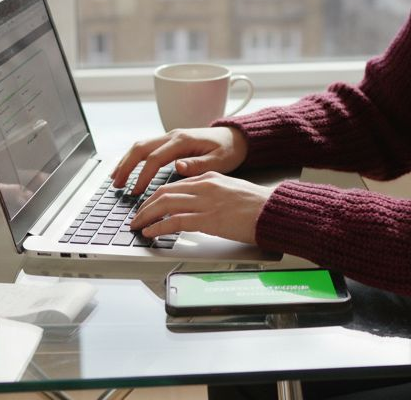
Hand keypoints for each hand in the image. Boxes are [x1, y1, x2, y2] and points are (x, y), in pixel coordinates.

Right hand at [110, 126, 247, 195]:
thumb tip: (177, 166)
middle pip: (141, 148)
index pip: (155, 159)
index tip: (136, 192)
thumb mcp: (219, 160)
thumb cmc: (229, 150)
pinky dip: (133, 158)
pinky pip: (147, 148)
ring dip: (126, 161)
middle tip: (117, 185)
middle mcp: (173, 136)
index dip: (143, 176)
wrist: (236, 138)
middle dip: (126, 167)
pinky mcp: (170, 141)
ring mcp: (170, 137)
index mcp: (183, 141)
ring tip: (116, 179)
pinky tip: (128, 170)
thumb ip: (198, 164)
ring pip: (140, 146)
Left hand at [129, 172, 272, 244]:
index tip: (148, 205)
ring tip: (138, 226)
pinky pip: (175, 222)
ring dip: (146, 216)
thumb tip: (197, 205)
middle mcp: (204, 186)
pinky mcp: (208, 219)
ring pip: (165, 204)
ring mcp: (205, 202)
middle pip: (164, 192)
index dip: (156, 196)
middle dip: (146, 205)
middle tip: (136, 216)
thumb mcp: (230, 190)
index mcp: (209, 177)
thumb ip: (211, 193)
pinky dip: (158, 227)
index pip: (174, 184)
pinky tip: (150, 232)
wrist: (273, 211)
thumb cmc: (257, 205)